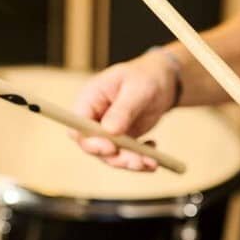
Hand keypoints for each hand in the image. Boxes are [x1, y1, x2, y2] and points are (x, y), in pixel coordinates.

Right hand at [70, 51, 179, 170]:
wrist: (161, 80)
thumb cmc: (145, 77)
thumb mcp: (137, 88)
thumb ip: (123, 109)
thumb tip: (109, 131)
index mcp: (89, 100)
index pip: (78, 127)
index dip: (90, 142)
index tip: (110, 148)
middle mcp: (94, 118)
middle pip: (93, 146)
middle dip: (115, 157)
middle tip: (138, 162)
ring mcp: (106, 130)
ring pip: (111, 155)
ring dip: (130, 162)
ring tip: (151, 162)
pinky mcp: (121, 139)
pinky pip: (126, 155)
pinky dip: (141, 159)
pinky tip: (154, 153)